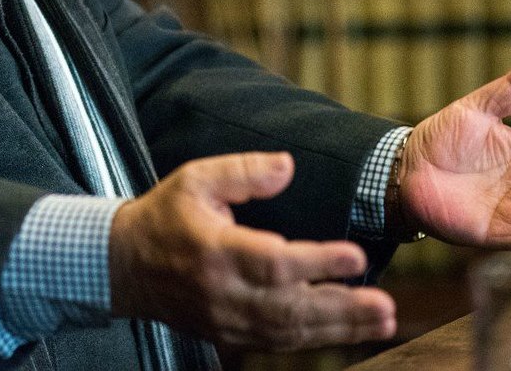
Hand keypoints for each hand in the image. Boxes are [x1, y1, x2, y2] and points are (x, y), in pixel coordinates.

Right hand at [108, 152, 395, 350]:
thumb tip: (288, 166)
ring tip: (380, 321)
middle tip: (385, 305)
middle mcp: (222, 292)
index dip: (317, 263)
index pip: (273, 262)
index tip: (355, 256)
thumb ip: (242, 171)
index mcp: (214, 250)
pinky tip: (347, 331)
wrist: (124, 265)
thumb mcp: (195, 178)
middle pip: (289, 308)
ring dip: (338, 329)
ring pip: (289, 332)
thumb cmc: (165, 214)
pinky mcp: (228, 335)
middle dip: (342, 308)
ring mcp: (225, 320)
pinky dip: (315, 340)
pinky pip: (277, 344)